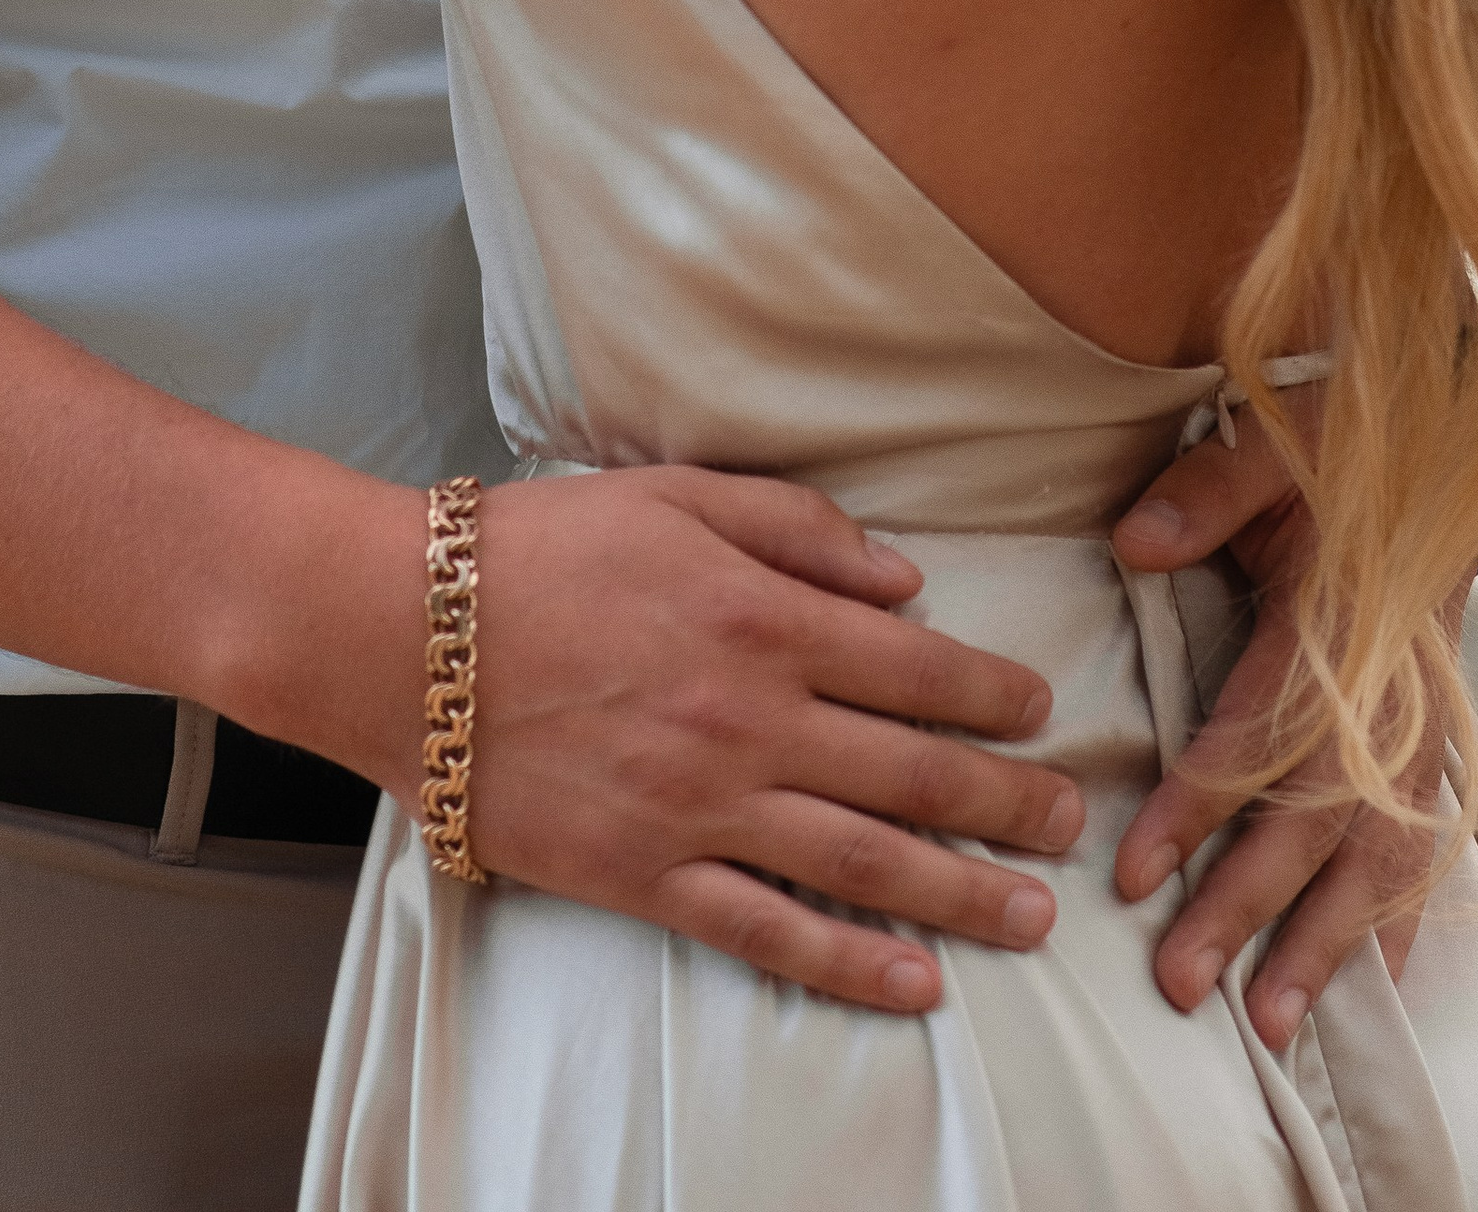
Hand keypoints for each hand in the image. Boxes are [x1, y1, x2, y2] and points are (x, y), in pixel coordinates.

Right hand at [469, 466, 1083, 1014]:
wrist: (405, 633)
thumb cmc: (540, 549)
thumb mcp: (678, 494)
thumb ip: (798, 528)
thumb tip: (903, 580)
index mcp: (763, 616)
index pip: (914, 664)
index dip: (990, 693)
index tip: (1041, 711)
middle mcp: (750, 717)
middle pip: (911, 773)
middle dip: (1006, 802)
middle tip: (1071, 827)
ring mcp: (700, 806)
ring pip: (862, 862)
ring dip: (960, 892)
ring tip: (1031, 917)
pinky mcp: (645, 874)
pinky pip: (763, 929)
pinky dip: (846, 962)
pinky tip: (913, 983)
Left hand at [1113, 427, 1452, 1048]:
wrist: (1452, 464)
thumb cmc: (1340, 458)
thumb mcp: (1271, 442)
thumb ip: (1206, 488)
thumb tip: (1135, 539)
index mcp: (1342, 617)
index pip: (1263, 732)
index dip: (1200, 805)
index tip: (1136, 872)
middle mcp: (1390, 693)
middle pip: (1320, 820)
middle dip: (1250, 909)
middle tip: (1180, 983)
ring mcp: (1424, 732)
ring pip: (1382, 857)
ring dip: (1328, 946)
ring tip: (1270, 1029)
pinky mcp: (1437, 755)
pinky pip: (1428, 856)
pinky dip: (1403, 930)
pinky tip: (1372, 995)